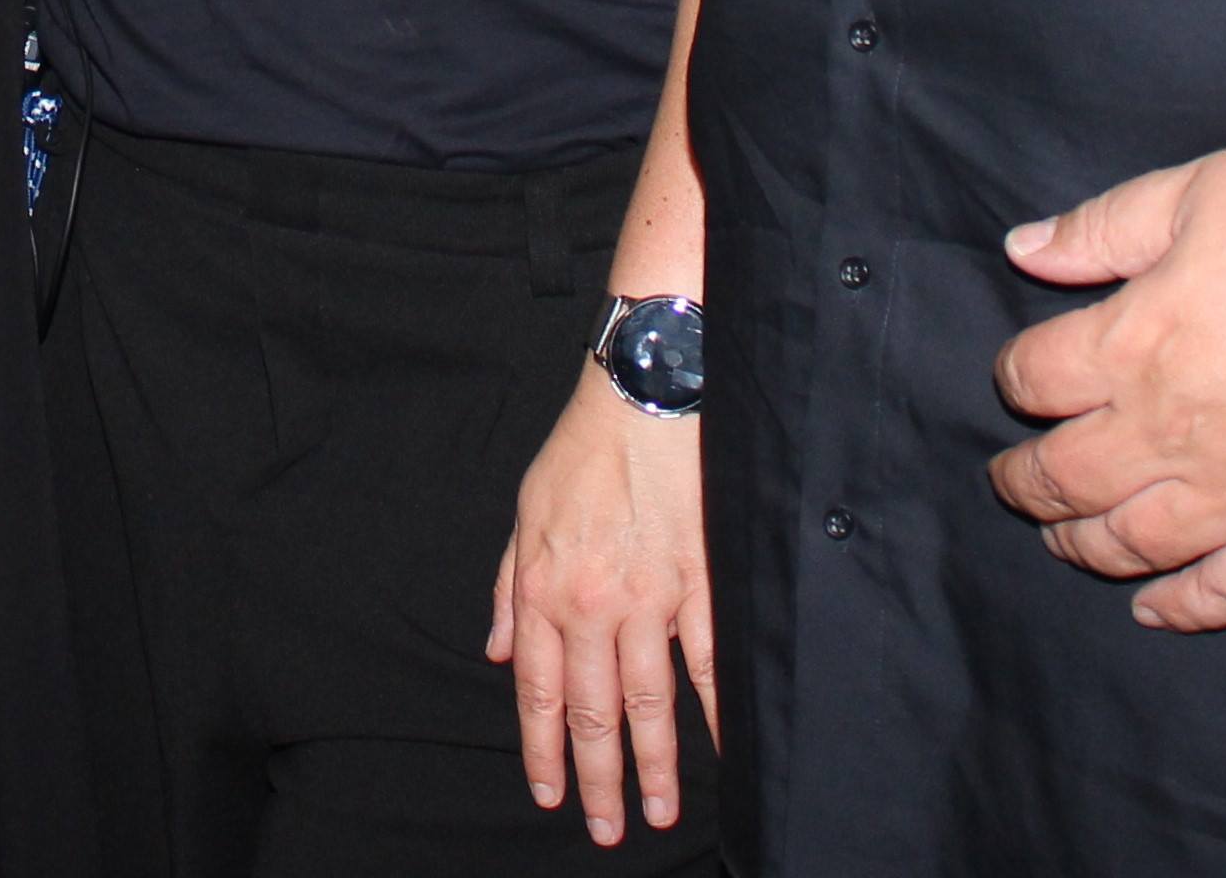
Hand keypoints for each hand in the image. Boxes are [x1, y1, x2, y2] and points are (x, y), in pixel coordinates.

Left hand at [488, 361, 713, 842]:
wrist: (644, 396)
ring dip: (656, 765)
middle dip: (599, 779)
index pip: (541, 692)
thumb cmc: (582, 450)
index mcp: (545, 589)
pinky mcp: (701, 581)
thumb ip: (511, 589)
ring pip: (650, 702)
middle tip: (608, 828)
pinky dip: (714, 711)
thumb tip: (503, 653)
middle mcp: (594, 604)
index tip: (549, 793)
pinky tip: (721, 750)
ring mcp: (651, 598)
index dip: (544, 750)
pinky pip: (706, 661)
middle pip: (595, 712)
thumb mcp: (523, 513)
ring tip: (660, 812)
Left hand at [985, 147, 1225, 632]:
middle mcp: (1172, 434)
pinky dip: (1185, 607)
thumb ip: (1100, 229)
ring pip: (1134, 543)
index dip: (1012, 378)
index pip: (1032, 380)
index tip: (1019, 376)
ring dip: (1082, 546)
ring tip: (1062, 541)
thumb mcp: (1195, 191)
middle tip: (1012, 481)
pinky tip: (1154, 611)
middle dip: (1024, 483)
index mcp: (1133, 346)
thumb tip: (1021, 249)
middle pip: (1065, 478)